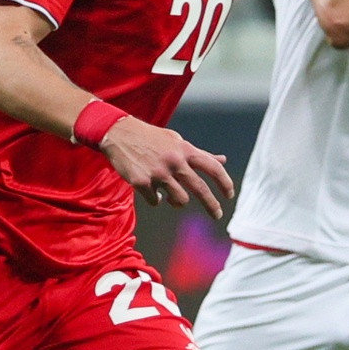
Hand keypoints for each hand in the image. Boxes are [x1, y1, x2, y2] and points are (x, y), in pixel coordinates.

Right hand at [99, 115, 233, 219]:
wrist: (119, 134)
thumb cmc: (152, 138)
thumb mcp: (177, 141)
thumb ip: (200, 154)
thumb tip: (223, 160)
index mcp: (185, 150)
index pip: (212, 168)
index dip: (225, 183)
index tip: (229, 195)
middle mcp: (174, 161)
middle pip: (200, 189)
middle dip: (212, 205)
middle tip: (217, 215)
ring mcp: (157, 173)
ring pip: (179, 200)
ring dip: (177, 201)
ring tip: (170, 195)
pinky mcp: (141, 182)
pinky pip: (156, 201)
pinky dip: (156, 199)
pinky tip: (152, 191)